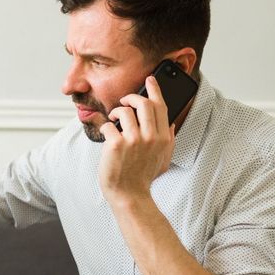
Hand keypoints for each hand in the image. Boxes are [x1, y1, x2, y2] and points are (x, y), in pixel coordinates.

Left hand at [97, 76, 175, 203]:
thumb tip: (169, 123)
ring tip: (113, 120)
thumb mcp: (164, 159)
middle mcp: (150, 137)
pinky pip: (108, 126)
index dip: (154, 90)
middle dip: (132, 97)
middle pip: (144, 103)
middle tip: (125, 101)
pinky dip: (105, 128)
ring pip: (124, 111)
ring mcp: (133, 140)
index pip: (160, 106)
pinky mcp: (116, 144)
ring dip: (116, 112)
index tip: (150, 80)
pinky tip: (106, 135)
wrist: (129, 194)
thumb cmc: (143, 177)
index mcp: (163, 138)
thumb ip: (168, 140)